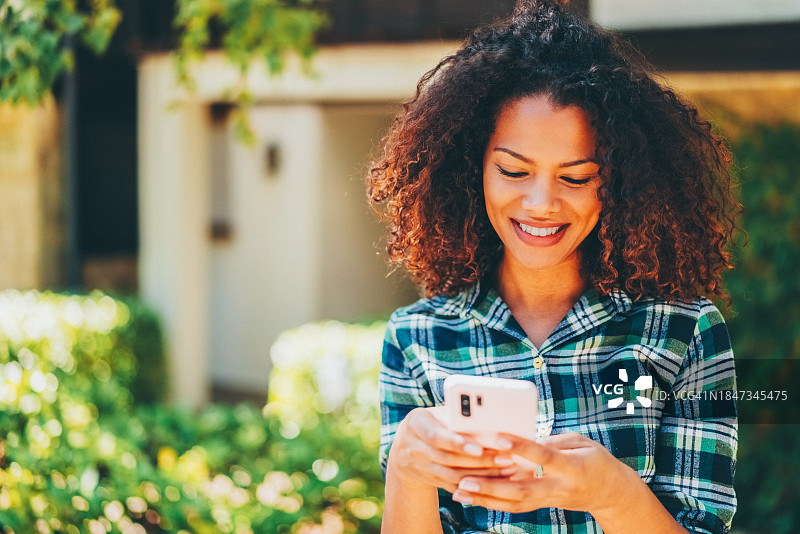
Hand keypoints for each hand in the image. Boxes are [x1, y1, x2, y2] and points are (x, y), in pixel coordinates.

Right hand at [387, 407, 515, 493]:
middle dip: (480, 460)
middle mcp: (414, 449)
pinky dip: (476, 486)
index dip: (457, 443)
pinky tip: (496, 482)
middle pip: (450, 459)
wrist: (404, 448)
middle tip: (506, 458)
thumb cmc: (430, 422)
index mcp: (416, 425)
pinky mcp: (430, 481)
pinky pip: (455, 487)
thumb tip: (487, 414)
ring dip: (483, 475)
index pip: (436, 436)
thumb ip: (455, 415)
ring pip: (455, 476)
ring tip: (507, 469)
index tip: (479, 447)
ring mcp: (421, 468)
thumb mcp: (435, 414)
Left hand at [451, 432, 635, 515]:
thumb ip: (553, 440)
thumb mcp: (581, 442)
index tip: (497, 438)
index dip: (521, 447)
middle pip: (522, 490)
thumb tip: (524, 439)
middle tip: (464, 480)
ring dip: (485, 498)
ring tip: (459, 491)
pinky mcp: (542, 504)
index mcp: (571, 468)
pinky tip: (472, 497)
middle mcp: (558, 488)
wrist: (611, 494)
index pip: (543, 456)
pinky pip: (515, 506)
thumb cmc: (596, 460)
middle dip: (491, 486)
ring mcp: (550, 500)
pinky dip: (492, 502)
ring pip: (514, 503)